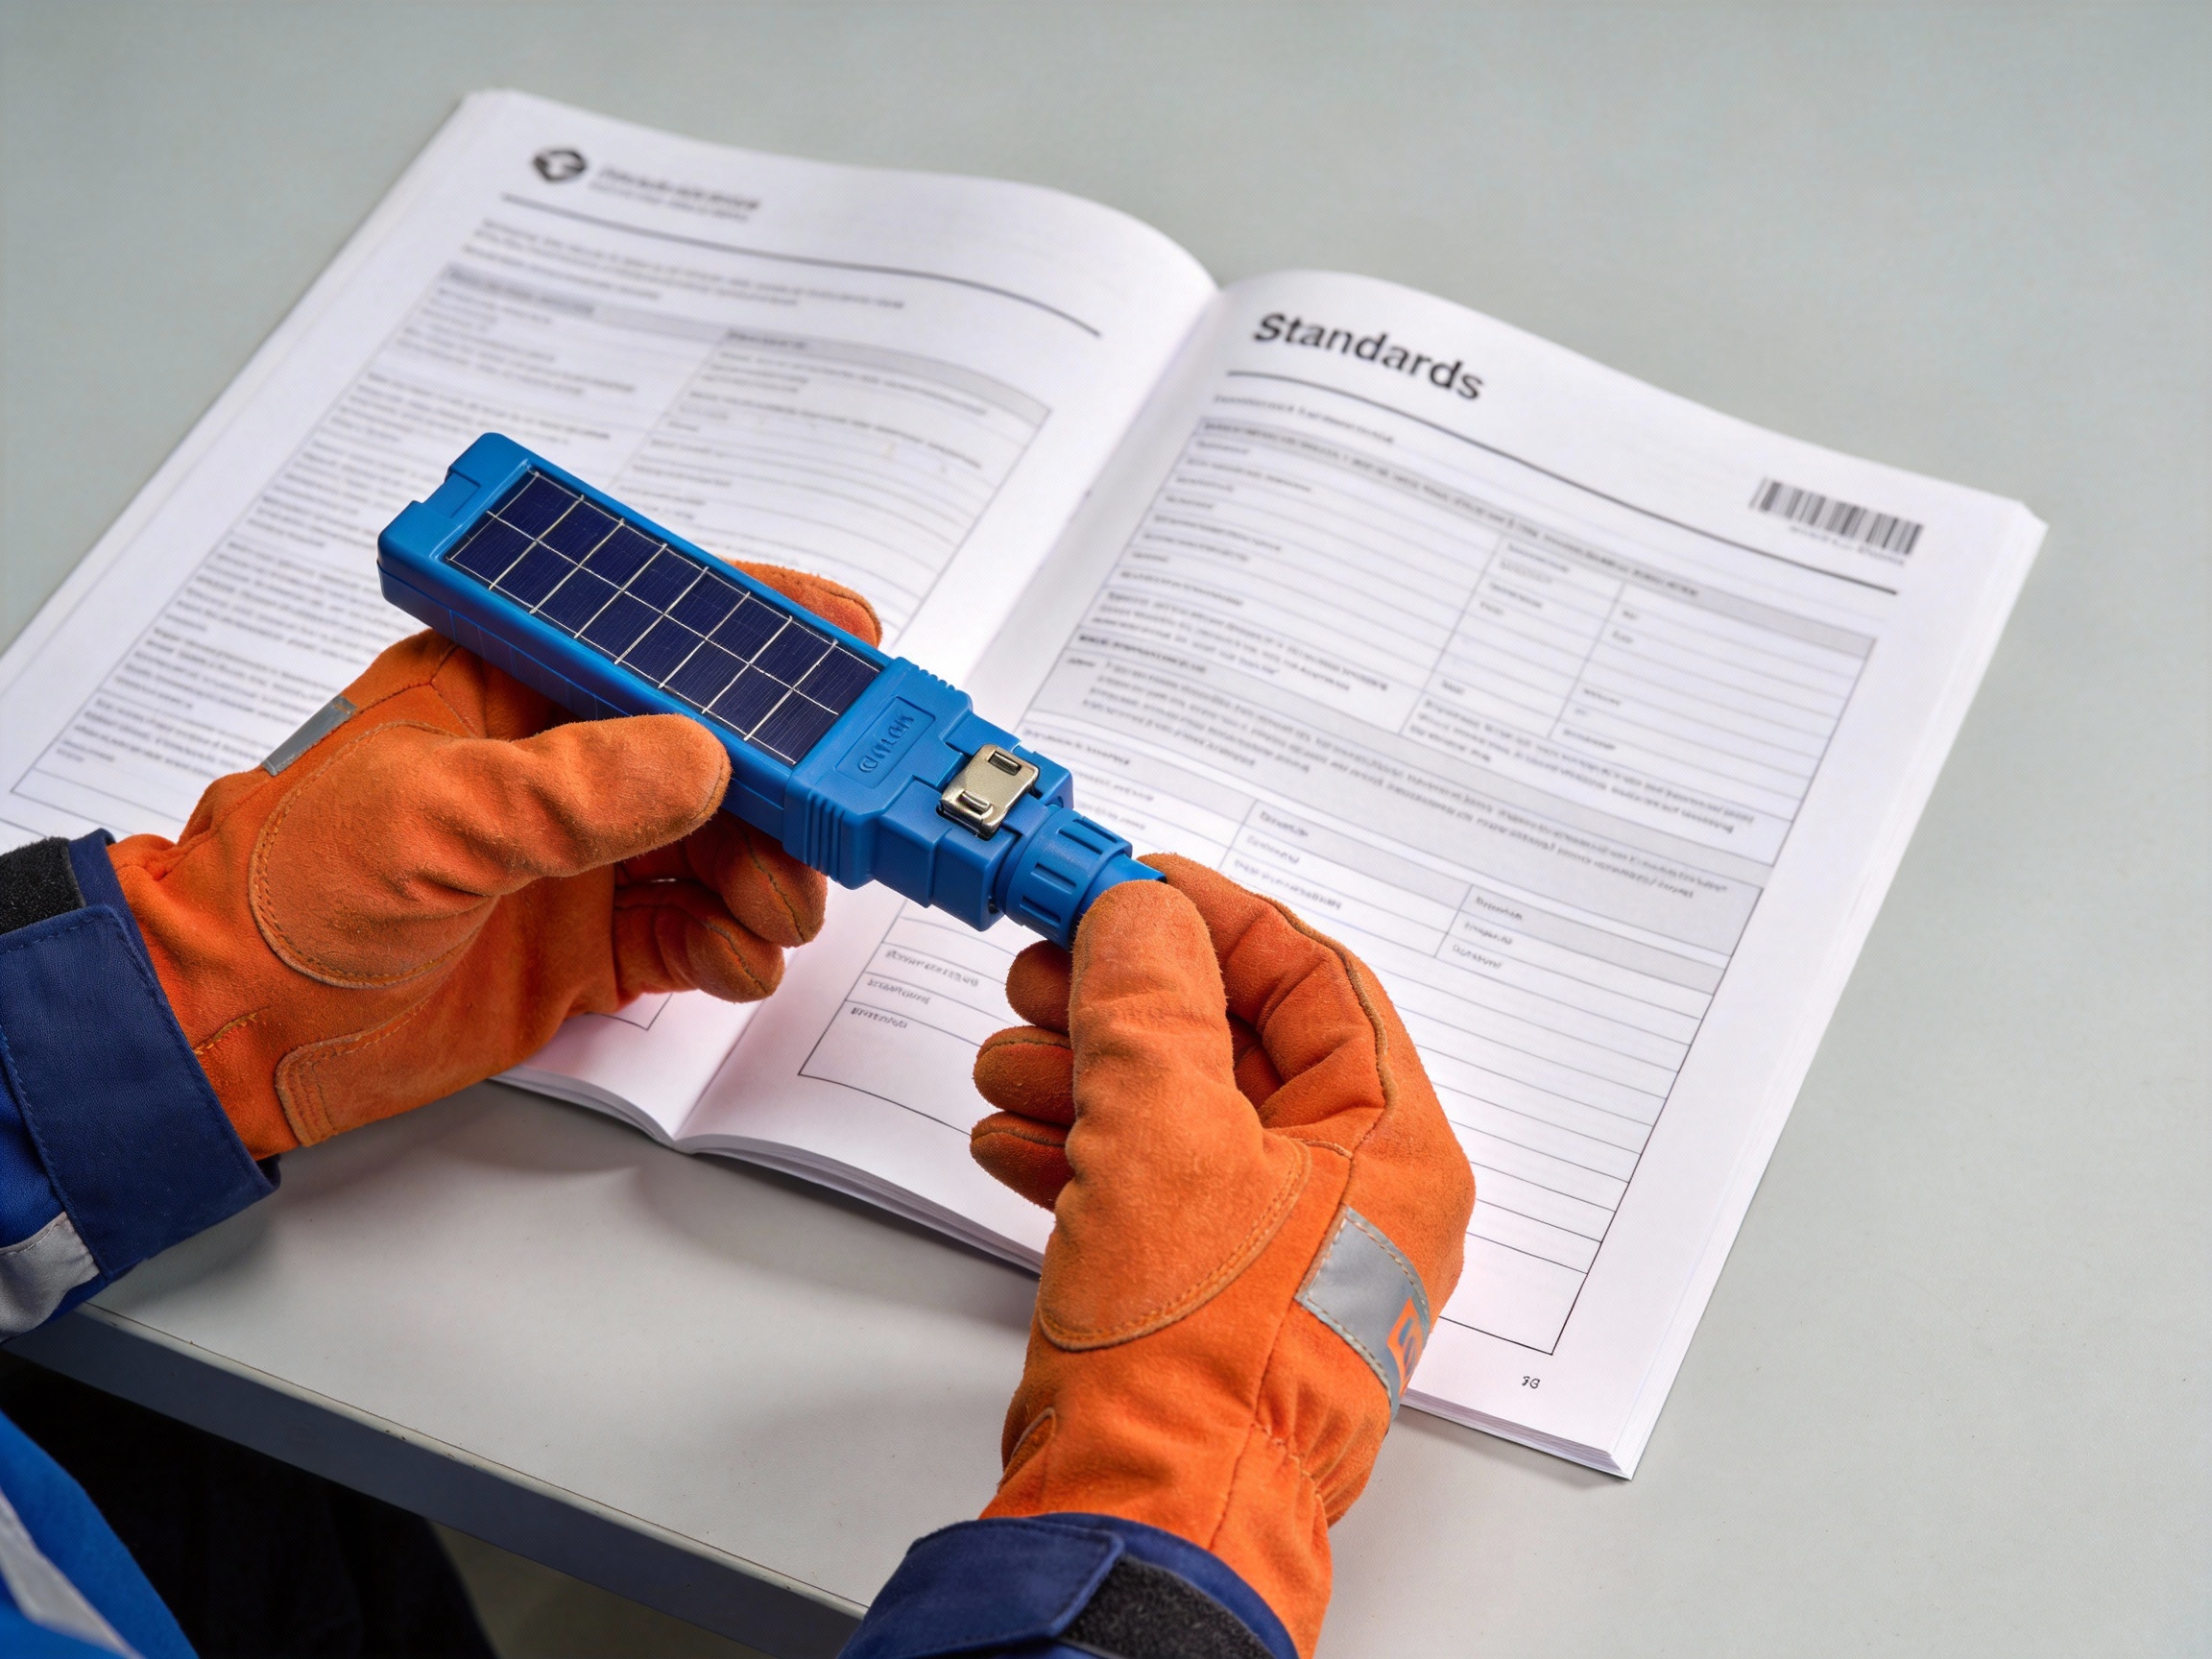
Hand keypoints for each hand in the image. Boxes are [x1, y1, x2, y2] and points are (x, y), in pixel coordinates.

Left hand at [111, 562, 879, 1159]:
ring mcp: (582, 856)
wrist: (233, 1029)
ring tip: (774, 912)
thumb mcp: (428, 815)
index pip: (655, 630)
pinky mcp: (591, 944)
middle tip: (829, 824)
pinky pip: (696, 934)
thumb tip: (701, 760)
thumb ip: (570, 790)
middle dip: (787, 786)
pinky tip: (737, 959)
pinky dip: (734, 948)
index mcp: (515, 683)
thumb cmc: (286, 886)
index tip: (845, 644)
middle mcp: (563, 762)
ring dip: (770, 876)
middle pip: (718, 751)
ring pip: (723, 848)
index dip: (755, 630)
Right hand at [968, 856, 1474, 1655]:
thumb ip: (1149, 997)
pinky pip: (1144, 1188)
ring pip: (1177, 1115)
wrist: (1142, 1521)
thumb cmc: (1196, 1364)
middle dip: (1127, 1002)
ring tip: (1012, 1058)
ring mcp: (1272, 1252)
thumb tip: (1138, 911)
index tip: (1133, 884)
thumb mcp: (1166, 1131)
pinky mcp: (1200, 1298)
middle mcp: (1347, 1199)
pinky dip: (1076, 1152)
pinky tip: (1012, 1137)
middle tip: (1052, 966)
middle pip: (1234, 1045)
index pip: (1316, 981)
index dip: (1218, 918)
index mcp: (1392, 1149)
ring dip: (1084, 1074)